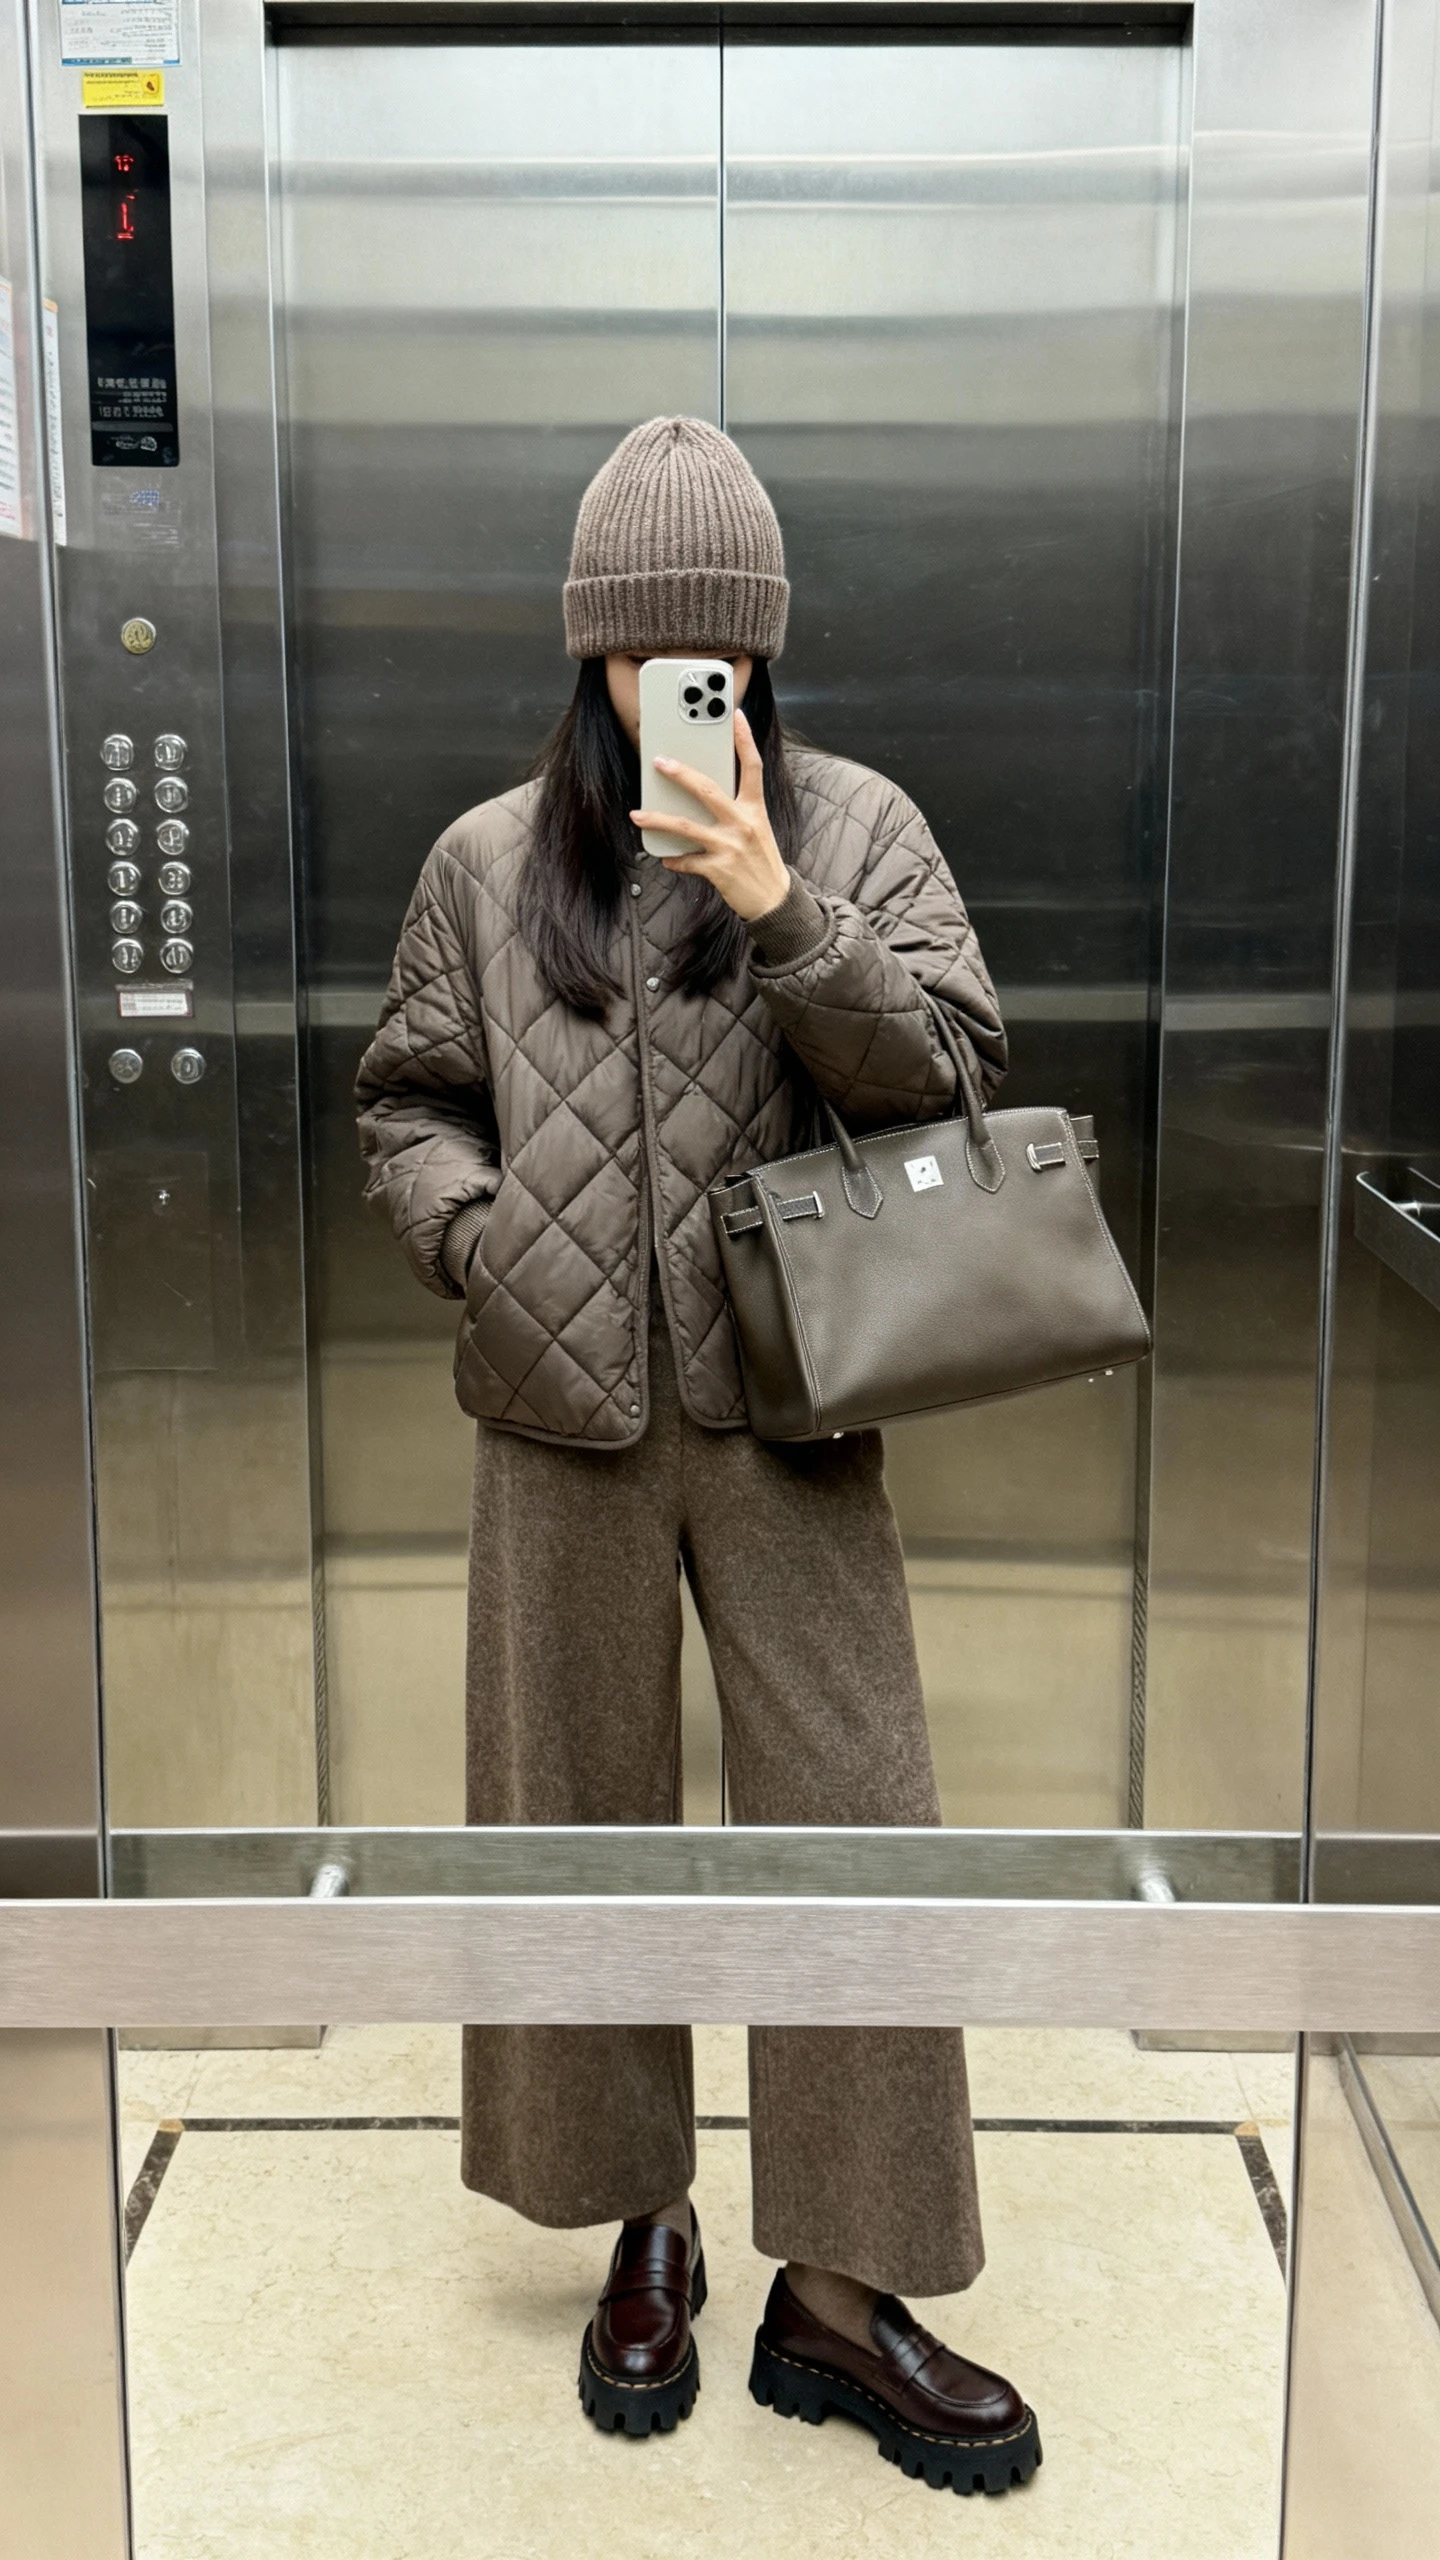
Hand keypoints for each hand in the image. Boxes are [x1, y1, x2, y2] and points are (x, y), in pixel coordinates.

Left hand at [630, 708, 790, 923]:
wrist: (774, 900)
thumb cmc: (762, 860)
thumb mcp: (756, 828)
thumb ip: (735, 809)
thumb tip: (702, 795)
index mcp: (754, 808)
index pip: (752, 766)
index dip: (744, 739)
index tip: (735, 715)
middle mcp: (742, 823)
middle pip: (708, 790)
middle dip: (680, 774)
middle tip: (659, 762)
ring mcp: (729, 846)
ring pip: (686, 826)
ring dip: (658, 819)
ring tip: (637, 814)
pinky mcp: (718, 869)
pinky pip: (687, 860)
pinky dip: (674, 859)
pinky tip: (667, 857)